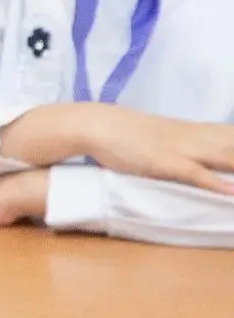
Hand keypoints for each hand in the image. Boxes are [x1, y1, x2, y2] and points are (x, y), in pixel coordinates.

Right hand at [6, 103, 233, 194]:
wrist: (96, 124)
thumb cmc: (130, 136)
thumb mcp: (166, 141)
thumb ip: (191, 151)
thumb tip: (210, 163)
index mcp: (201, 134)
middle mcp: (199, 139)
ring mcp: (183, 149)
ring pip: (229, 158)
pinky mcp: (164, 162)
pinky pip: (197, 174)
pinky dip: (218, 183)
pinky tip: (233, 193)